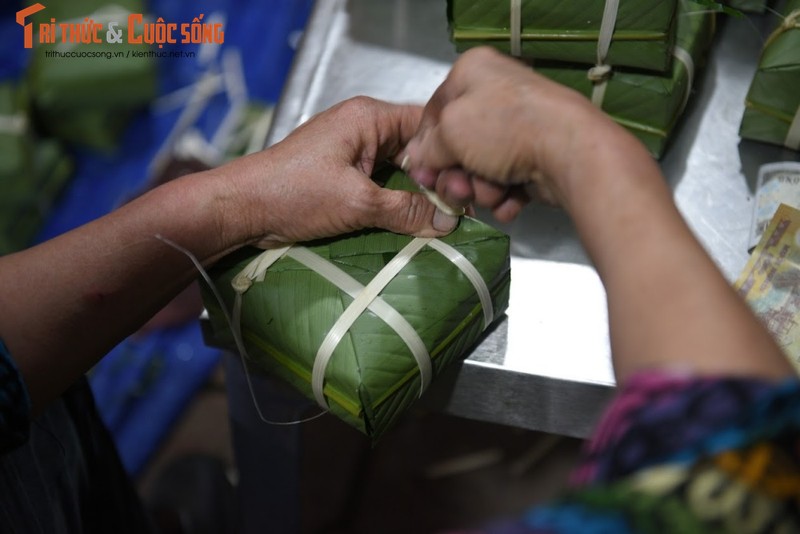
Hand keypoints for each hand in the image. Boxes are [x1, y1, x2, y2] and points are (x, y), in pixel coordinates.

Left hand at [216, 96, 459, 249]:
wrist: (243, 209)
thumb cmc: (294, 193)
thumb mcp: (358, 202)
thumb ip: (406, 211)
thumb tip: (447, 222)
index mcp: (369, 118)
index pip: (426, 124)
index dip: (449, 152)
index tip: (469, 183)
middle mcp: (363, 128)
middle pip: (415, 149)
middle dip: (436, 177)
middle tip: (461, 206)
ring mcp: (352, 152)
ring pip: (399, 169)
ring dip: (417, 193)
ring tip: (444, 217)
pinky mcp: (343, 175)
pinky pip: (381, 184)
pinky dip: (397, 202)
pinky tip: (415, 222)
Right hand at [403, 47, 615, 221]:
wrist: (570, 152)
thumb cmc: (505, 129)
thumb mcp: (450, 132)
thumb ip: (427, 148)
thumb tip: (417, 159)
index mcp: (473, 72)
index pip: (434, 112)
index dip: (425, 146)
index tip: (422, 173)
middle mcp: (496, 95)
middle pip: (457, 145)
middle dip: (455, 175)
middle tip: (458, 190)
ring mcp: (518, 127)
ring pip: (481, 168)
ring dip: (481, 188)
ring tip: (494, 191)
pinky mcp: (536, 156)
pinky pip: (507, 180)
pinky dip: (505, 194)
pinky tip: (511, 199)